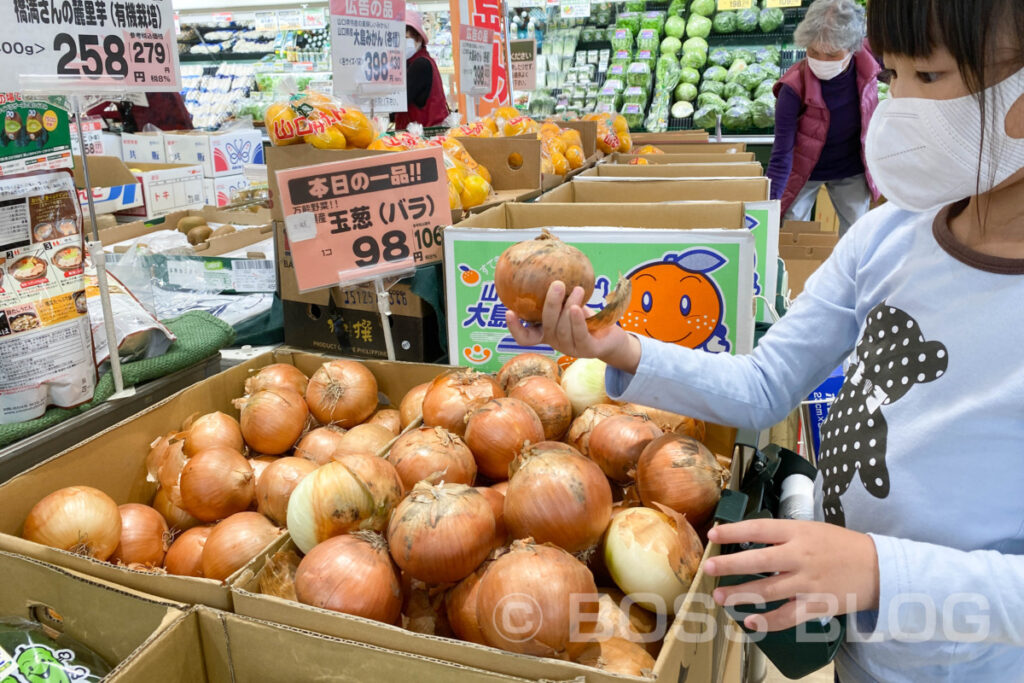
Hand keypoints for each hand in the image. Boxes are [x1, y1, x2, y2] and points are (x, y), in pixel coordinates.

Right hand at [504, 281, 640, 372]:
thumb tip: (551, 266)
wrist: (612, 337)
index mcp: (547, 333)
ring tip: (577, 290)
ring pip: (563, 329)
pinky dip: (577, 321)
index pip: (525, 338)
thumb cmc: (587, 318)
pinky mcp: (587, 351)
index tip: (509, 311)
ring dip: (569, 306)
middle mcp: (556, 343)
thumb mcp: (571, 305)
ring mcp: (571, 349)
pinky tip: (577, 308)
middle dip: (551, 304)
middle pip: (547, 326)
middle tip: (557, 284)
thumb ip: (561, 295)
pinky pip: (579, 335)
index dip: (515, 328)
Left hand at [704, 519, 879, 631]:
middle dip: (729, 565)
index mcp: (798, 532)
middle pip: (757, 560)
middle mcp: (800, 556)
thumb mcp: (812, 529)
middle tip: (708, 568)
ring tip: (720, 596)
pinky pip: (787, 616)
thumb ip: (784, 535)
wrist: (878, 568)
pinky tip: (750, 622)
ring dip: (741, 595)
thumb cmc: (842, 545)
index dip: (733, 531)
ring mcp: (807, 582)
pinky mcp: (816, 604)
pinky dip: (767, 621)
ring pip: (767, 590)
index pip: (759, 528)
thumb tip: (751, 539)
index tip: (713, 535)